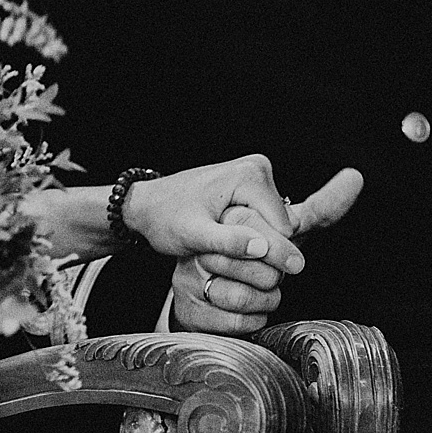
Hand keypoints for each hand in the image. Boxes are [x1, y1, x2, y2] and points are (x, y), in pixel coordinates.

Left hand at [123, 155, 304, 272]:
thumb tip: (263, 248)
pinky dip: (252, 232)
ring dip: (257, 241)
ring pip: (276, 223)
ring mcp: (255, 174)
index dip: (267, 254)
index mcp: (249, 176)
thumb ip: (228, 242)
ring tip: (224, 244)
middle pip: (283, 224)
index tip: (240, 264)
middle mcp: (258, 168)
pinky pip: (265, 217)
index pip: (283, 227)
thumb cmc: (165, 218)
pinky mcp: (251, 183)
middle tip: (226, 252)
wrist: (148, 205)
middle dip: (261, 246)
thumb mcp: (194, 235)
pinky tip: (228, 237)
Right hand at [172, 168, 362, 333]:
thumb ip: (321, 207)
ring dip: (265, 301)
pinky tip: (250, 310)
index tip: (294, 263)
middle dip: (274, 279)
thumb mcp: (288, 225)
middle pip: (261, 272)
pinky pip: (234, 321)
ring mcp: (190, 277)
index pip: (262, 236)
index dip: (282, 251)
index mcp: (228, 218)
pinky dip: (251, 320)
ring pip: (244, 298)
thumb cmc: (258, 251)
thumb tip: (356, 176)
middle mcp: (204, 245)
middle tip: (272, 276)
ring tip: (262, 292)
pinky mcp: (188, 308)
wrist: (208, 282)